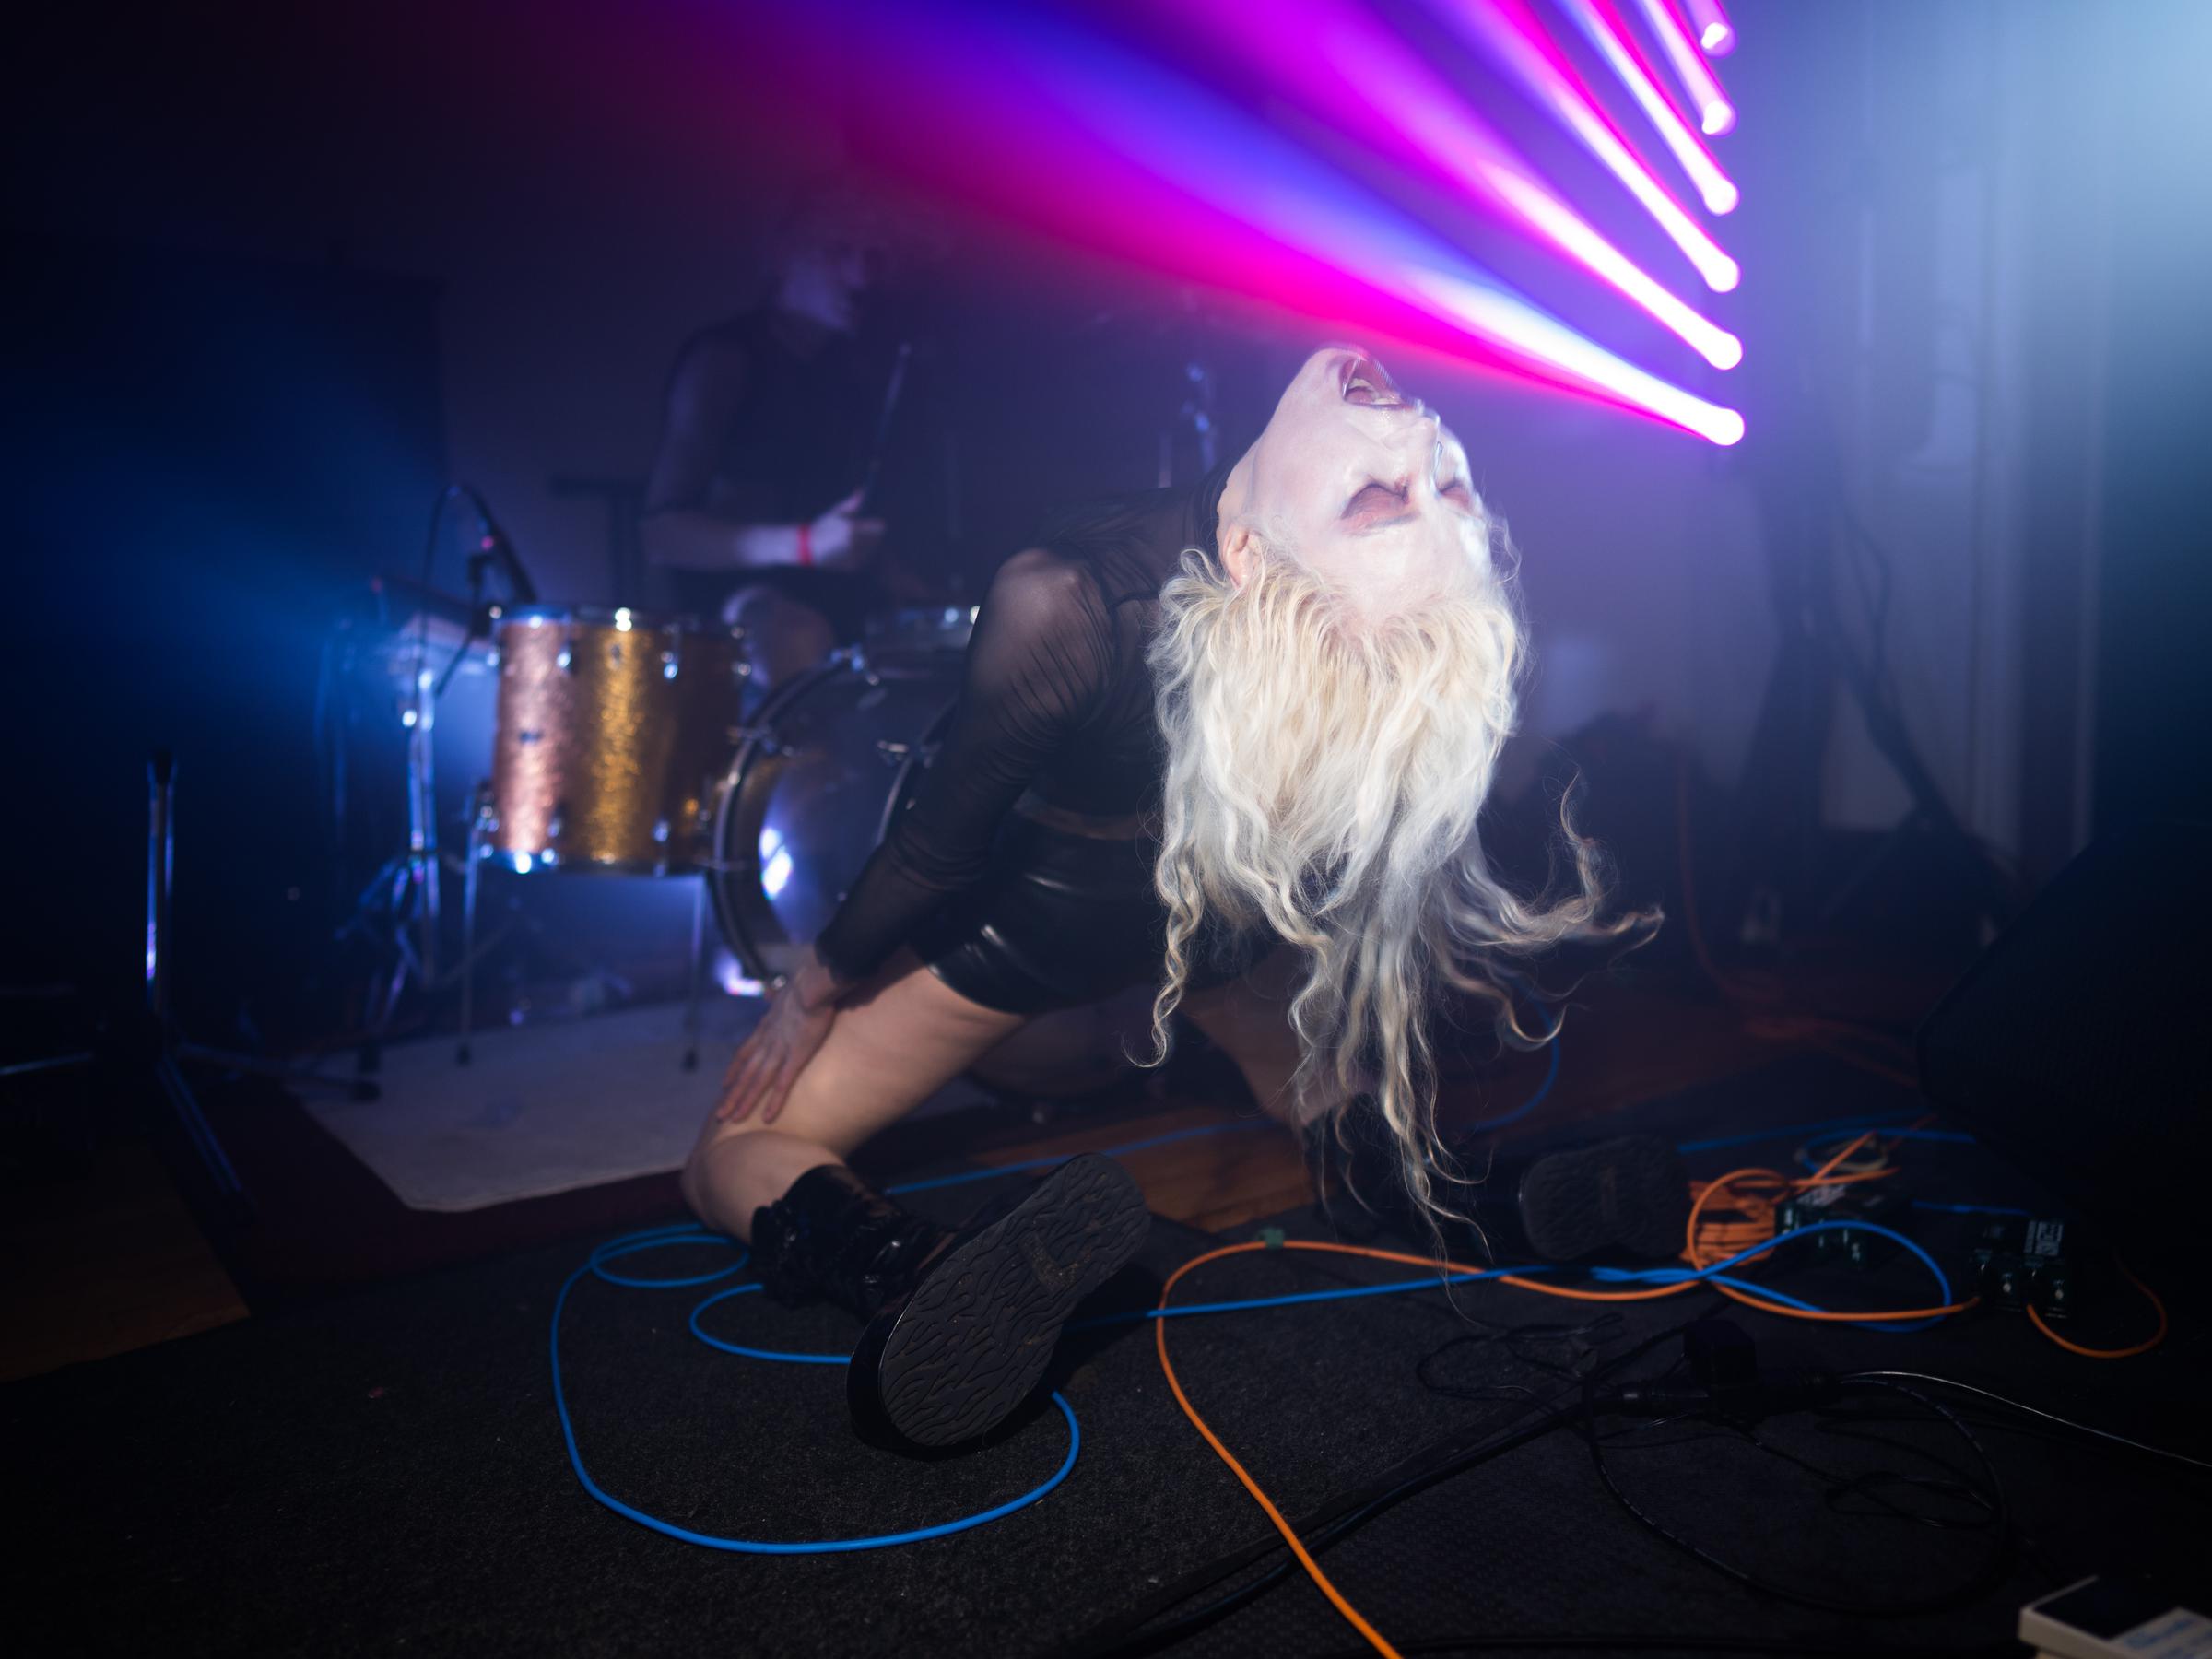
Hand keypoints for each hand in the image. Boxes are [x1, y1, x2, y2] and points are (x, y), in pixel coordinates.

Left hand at [716, 947, 842, 1124]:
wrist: (811, 985)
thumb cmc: (805, 985)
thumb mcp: (785, 990)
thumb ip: (777, 995)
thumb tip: (773, 990)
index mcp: (765, 1027)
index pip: (744, 1053)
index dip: (734, 1070)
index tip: (724, 1083)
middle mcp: (767, 1042)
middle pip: (745, 1073)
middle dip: (733, 1094)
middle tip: (720, 1114)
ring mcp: (779, 1051)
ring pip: (757, 1082)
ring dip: (745, 1102)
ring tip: (733, 1120)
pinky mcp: (796, 1057)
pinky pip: (782, 1085)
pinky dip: (773, 1102)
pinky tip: (767, 1118)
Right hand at [804, 490, 887, 571]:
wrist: (808, 547)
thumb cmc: (822, 526)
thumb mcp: (835, 512)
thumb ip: (851, 503)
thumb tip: (862, 491)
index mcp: (852, 528)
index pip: (879, 528)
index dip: (878, 525)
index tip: (877, 524)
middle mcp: (855, 543)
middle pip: (876, 539)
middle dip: (872, 534)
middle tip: (861, 532)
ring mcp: (853, 555)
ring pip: (870, 549)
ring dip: (866, 544)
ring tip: (849, 541)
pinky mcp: (852, 565)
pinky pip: (863, 557)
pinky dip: (858, 554)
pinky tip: (845, 550)